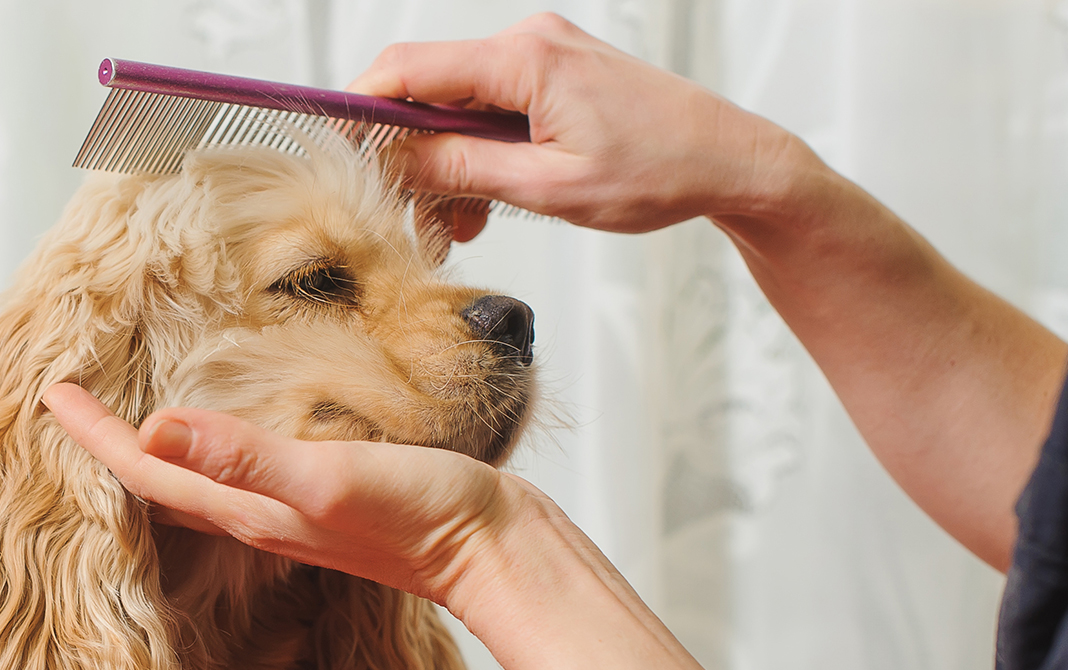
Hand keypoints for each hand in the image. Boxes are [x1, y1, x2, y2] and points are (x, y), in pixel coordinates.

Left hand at [40, 383, 542, 613]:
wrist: (497, 553)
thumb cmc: (422, 517)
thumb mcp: (328, 480)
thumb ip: (245, 457)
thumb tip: (156, 426)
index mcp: (244, 509)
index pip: (145, 467)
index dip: (93, 431)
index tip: (47, 393)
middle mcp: (255, 515)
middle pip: (157, 480)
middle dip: (106, 445)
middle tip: (65, 406)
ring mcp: (288, 511)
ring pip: (195, 480)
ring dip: (152, 450)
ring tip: (120, 417)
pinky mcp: (324, 499)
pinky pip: (240, 475)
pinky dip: (210, 449)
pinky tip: (220, 435)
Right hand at [350, 13, 815, 235]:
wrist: (730, 160)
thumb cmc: (660, 172)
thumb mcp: (550, 188)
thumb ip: (464, 171)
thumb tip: (397, 161)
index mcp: (525, 59)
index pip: (409, 70)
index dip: (361, 110)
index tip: (336, 154)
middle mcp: (528, 43)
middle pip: (427, 92)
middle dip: (409, 158)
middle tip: (408, 218)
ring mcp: (540, 56)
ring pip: (456, 110)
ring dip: (445, 168)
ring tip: (456, 227)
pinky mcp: (552, 76)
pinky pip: (489, 113)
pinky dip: (476, 158)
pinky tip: (482, 206)